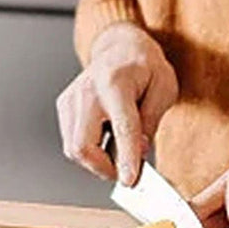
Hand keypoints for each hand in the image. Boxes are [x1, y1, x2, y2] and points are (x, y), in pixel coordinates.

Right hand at [56, 22, 178, 184]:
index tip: (130, 181)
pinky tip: (106, 139)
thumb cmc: (145, 67)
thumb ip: (151, 120)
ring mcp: (71, 99)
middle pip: (82, 146)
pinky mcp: (64, 107)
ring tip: (119, 150)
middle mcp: (87, 90)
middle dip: (104, 168)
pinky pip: (71, 142)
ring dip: (97, 160)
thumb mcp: (164, 88)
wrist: (121, 47)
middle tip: (126, 171)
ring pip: (74, 149)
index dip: (126, 159)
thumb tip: (139, 152)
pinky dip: (90, 150)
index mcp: (115, 82)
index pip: (120, 128)